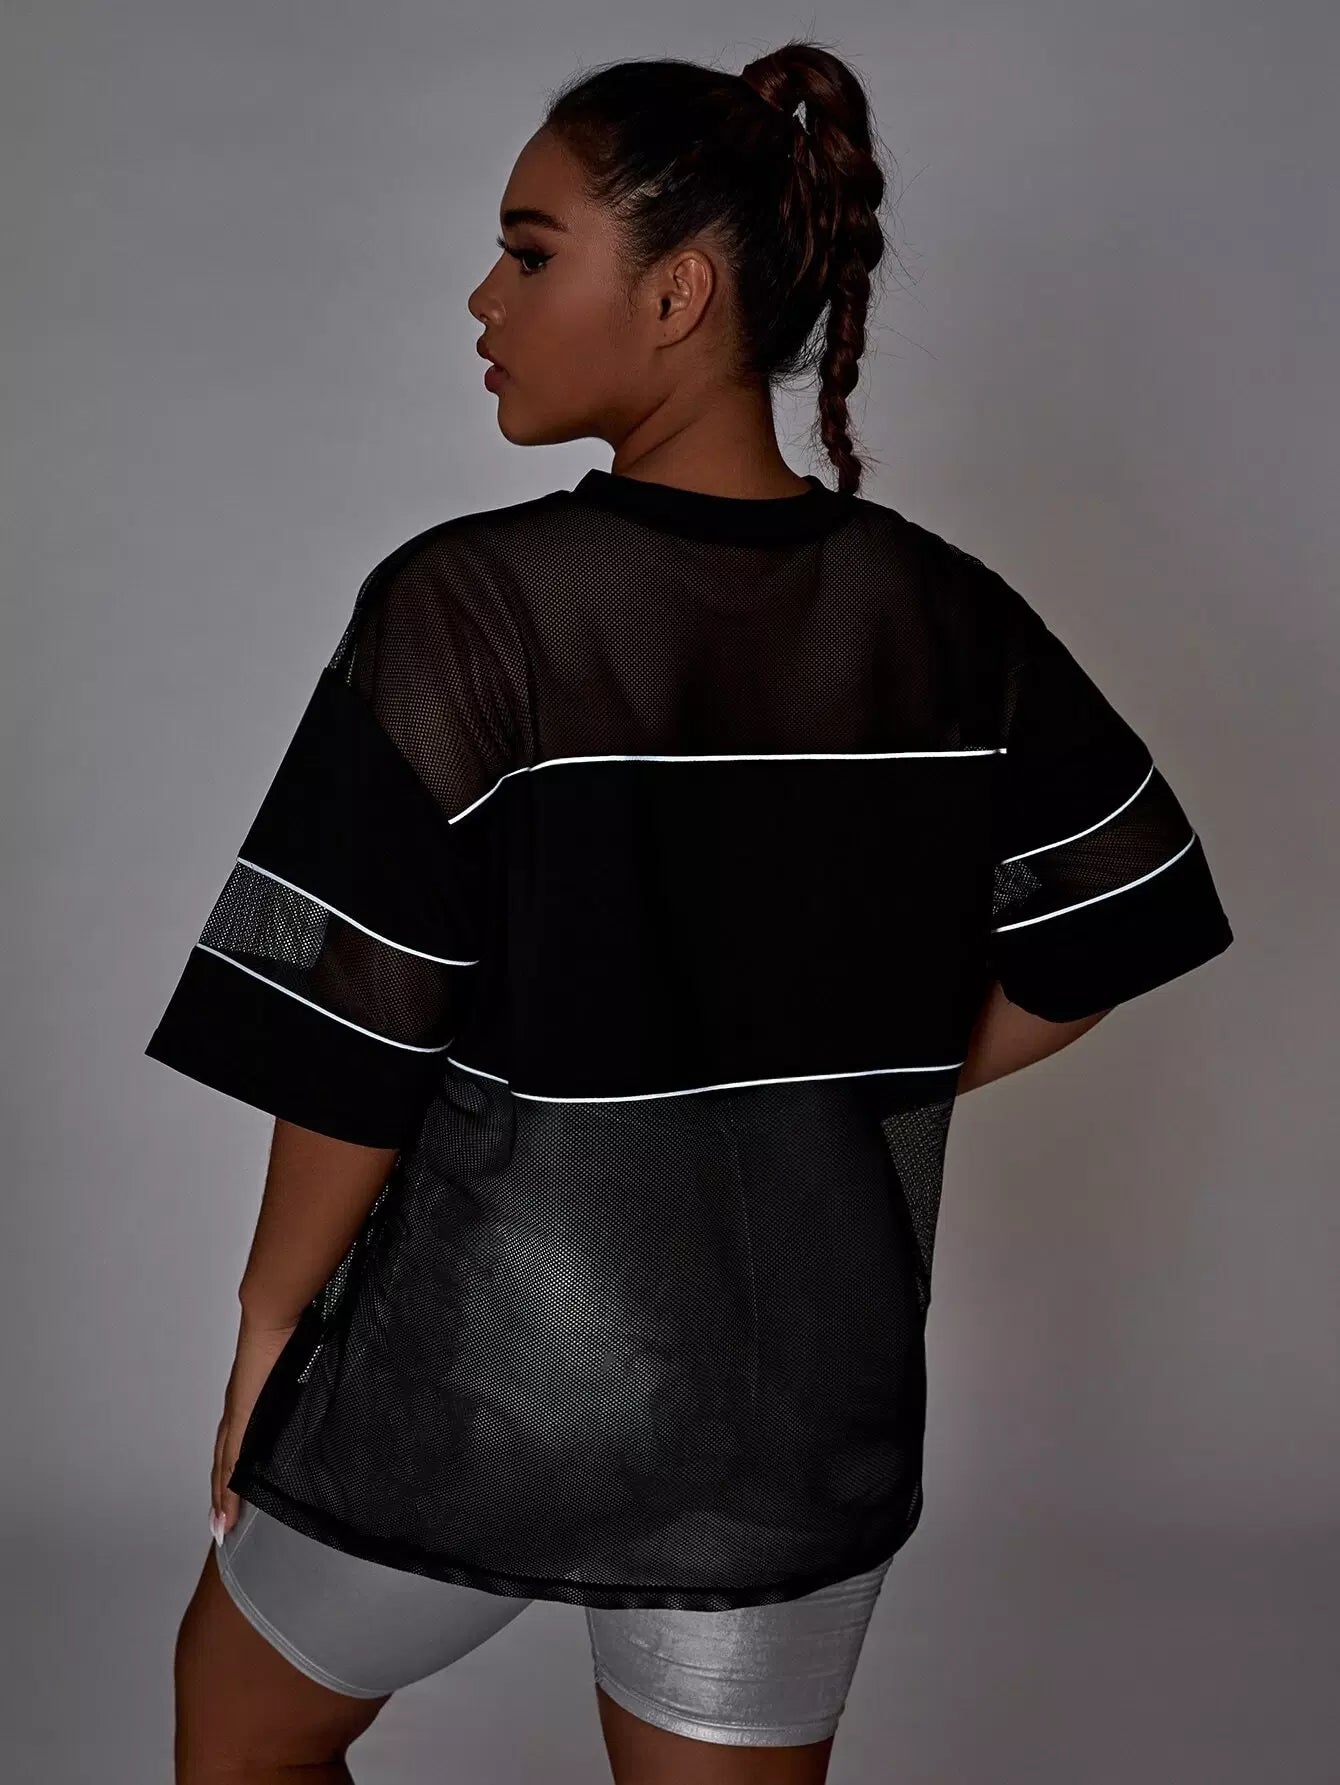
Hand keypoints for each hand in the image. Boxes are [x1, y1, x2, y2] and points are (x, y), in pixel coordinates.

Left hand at [210, 1309, 298, 1541]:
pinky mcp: (243, 1418)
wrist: (276, 1313)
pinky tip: (227, 1511)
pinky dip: (228, 1490)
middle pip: (224, 1458)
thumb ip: (307, 1375)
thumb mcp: (300, 1361)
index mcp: (252, 1395)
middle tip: (221, 1521)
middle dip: (222, 1489)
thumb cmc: (291, 1327)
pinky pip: (232, 1463)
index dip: (234, 1466)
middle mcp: (240, 1407)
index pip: (239, 1438)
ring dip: (221, 1495)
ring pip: (224, 1465)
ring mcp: (238, 1414)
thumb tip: (326, 1375)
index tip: (233, 1491)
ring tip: (222, 1523)